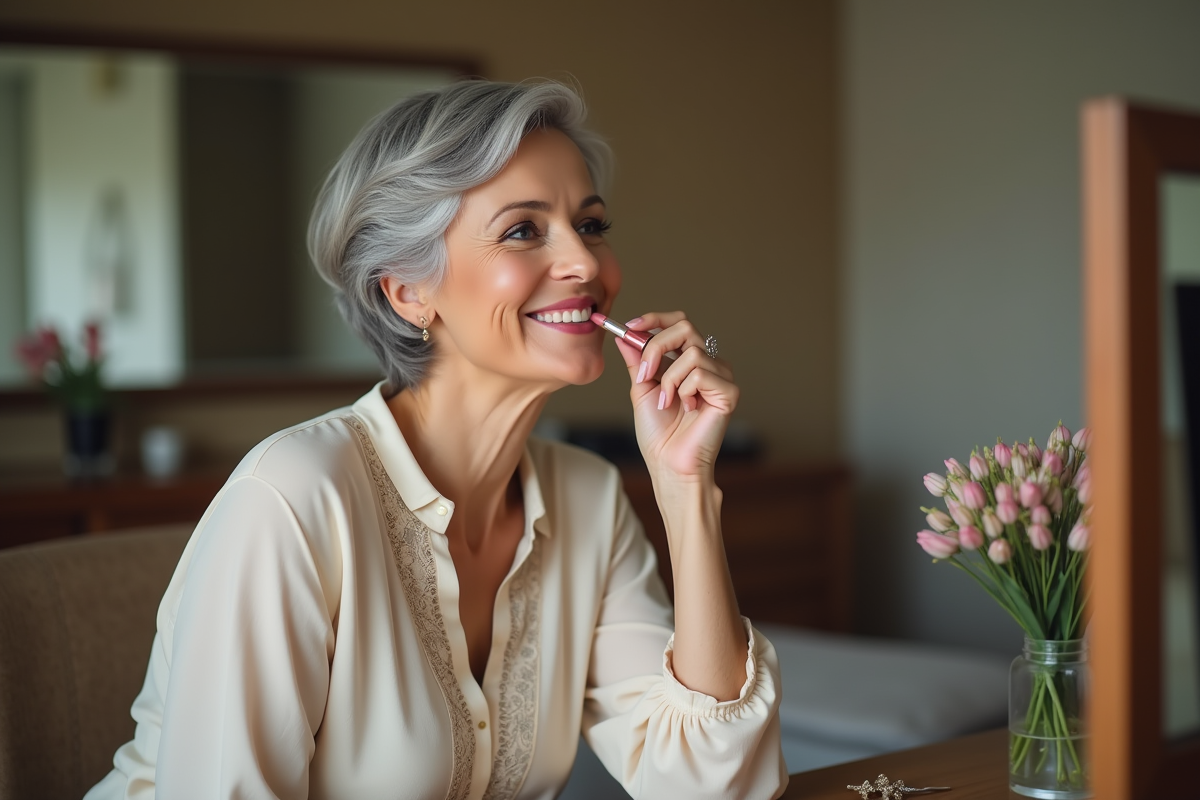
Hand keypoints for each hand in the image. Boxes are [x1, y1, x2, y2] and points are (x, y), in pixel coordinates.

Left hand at [613, 312, 737, 481]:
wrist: (668, 463)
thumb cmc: (659, 433)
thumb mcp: (641, 388)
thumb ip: (637, 360)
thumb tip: (624, 335)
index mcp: (688, 361)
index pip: (678, 324)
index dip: (655, 319)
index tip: (629, 326)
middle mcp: (708, 364)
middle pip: (686, 328)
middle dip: (657, 347)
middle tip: (645, 373)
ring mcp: (721, 377)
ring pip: (691, 353)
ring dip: (669, 379)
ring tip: (667, 402)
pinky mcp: (729, 391)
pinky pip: (700, 373)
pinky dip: (684, 390)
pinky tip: (688, 408)